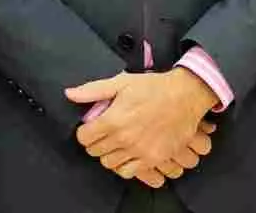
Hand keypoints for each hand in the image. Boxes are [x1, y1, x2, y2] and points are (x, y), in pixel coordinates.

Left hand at [67, 69, 219, 176]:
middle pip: (95, 152)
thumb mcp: (121, 82)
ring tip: (115, 144)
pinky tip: (128, 154)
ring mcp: (139, 151)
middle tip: (103, 133)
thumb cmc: (153, 88)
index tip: (91, 126)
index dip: (85, 131)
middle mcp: (124, 139)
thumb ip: (93, 90)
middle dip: (95, 142)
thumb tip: (70, 94)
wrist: (185, 97)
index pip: (84, 137)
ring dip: (108, 154)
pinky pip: (129, 172)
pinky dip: (124, 165)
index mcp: (113, 120)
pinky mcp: (153, 159)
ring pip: (110, 164)